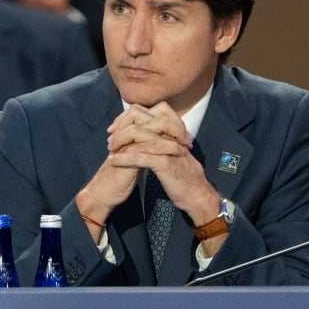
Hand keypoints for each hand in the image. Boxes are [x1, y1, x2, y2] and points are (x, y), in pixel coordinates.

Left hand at [106, 103, 218, 225]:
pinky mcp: (166, 164)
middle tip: (111, 138)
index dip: (132, 116)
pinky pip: (141, 157)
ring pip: (139, 137)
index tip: (119, 127)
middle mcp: (172, 136)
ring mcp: (169, 149)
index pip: (153, 112)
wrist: (198, 196)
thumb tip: (148, 135)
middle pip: (143, 120)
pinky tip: (114, 161)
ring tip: (110, 149)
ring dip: (120, 142)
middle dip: (123, 127)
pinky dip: (124, 158)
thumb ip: (164, 142)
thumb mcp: (175, 155)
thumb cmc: (184, 178)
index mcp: (174, 132)